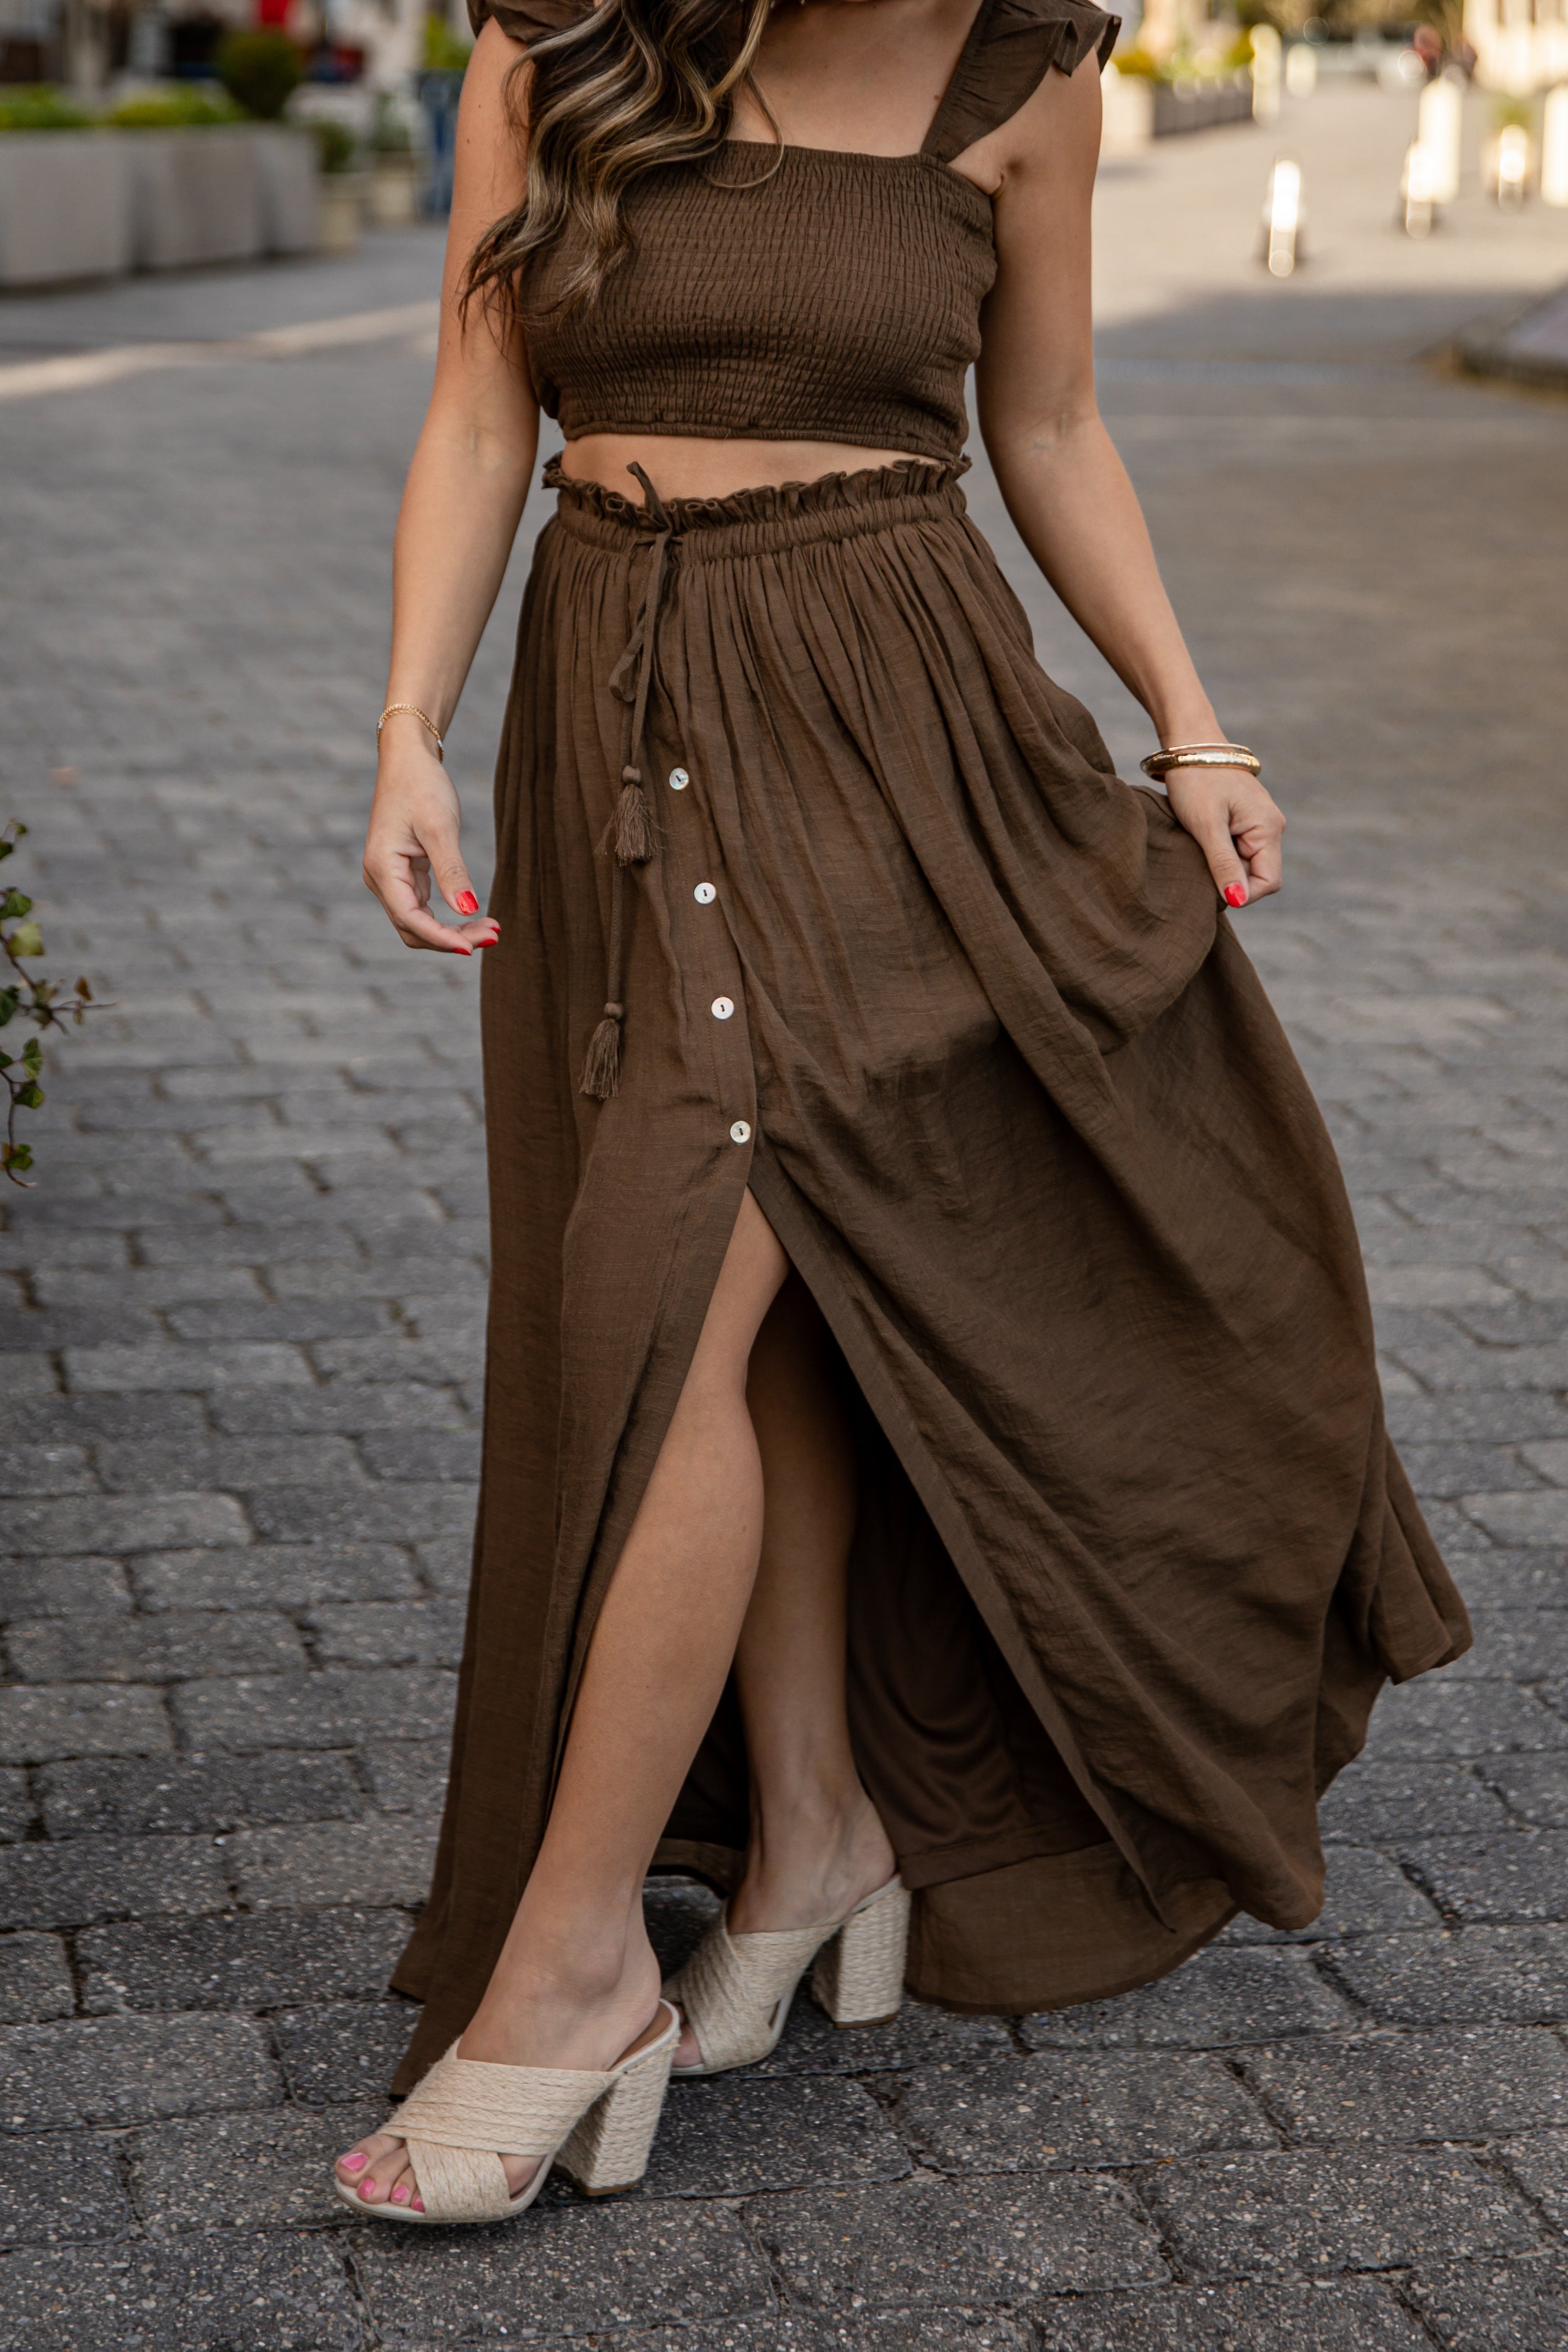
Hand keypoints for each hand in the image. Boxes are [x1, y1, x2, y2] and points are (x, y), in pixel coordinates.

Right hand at [362, 732, 499, 954]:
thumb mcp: (440, 828)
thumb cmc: (422, 785)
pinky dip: (450, 916)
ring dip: (453, 931)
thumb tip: (468, 910)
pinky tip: (476, 916)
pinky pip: (425, 909)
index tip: (474, 947)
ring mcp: (391, 879)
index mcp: (382, 869)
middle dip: (452, 938)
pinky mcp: (405, 875)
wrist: (409, 759)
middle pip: (414, 929)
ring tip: (492, 930)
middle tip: (495, 935)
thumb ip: (452, 872)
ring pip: (420, 922)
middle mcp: (381, 879)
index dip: (442, 939)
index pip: (410, 920)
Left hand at [1162, 765, 1284, 910]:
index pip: (1269, 883)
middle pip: (1257, 876)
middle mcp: (1270, 828)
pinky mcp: (1244, 821)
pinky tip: (1201, 843)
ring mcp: (1259, 824)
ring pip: (1245, 865)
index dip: (1243, 894)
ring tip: (1198, 848)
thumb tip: (1236, 900)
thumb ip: (1223, 864)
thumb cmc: (1196, 780)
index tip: (1211, 888)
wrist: (1190, 745)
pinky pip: (1237, 851)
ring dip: (1222, 867)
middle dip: (1230, 880)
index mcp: (1269, 828)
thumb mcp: (1206, 825)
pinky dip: (1219, 855)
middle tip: (1199, 864)